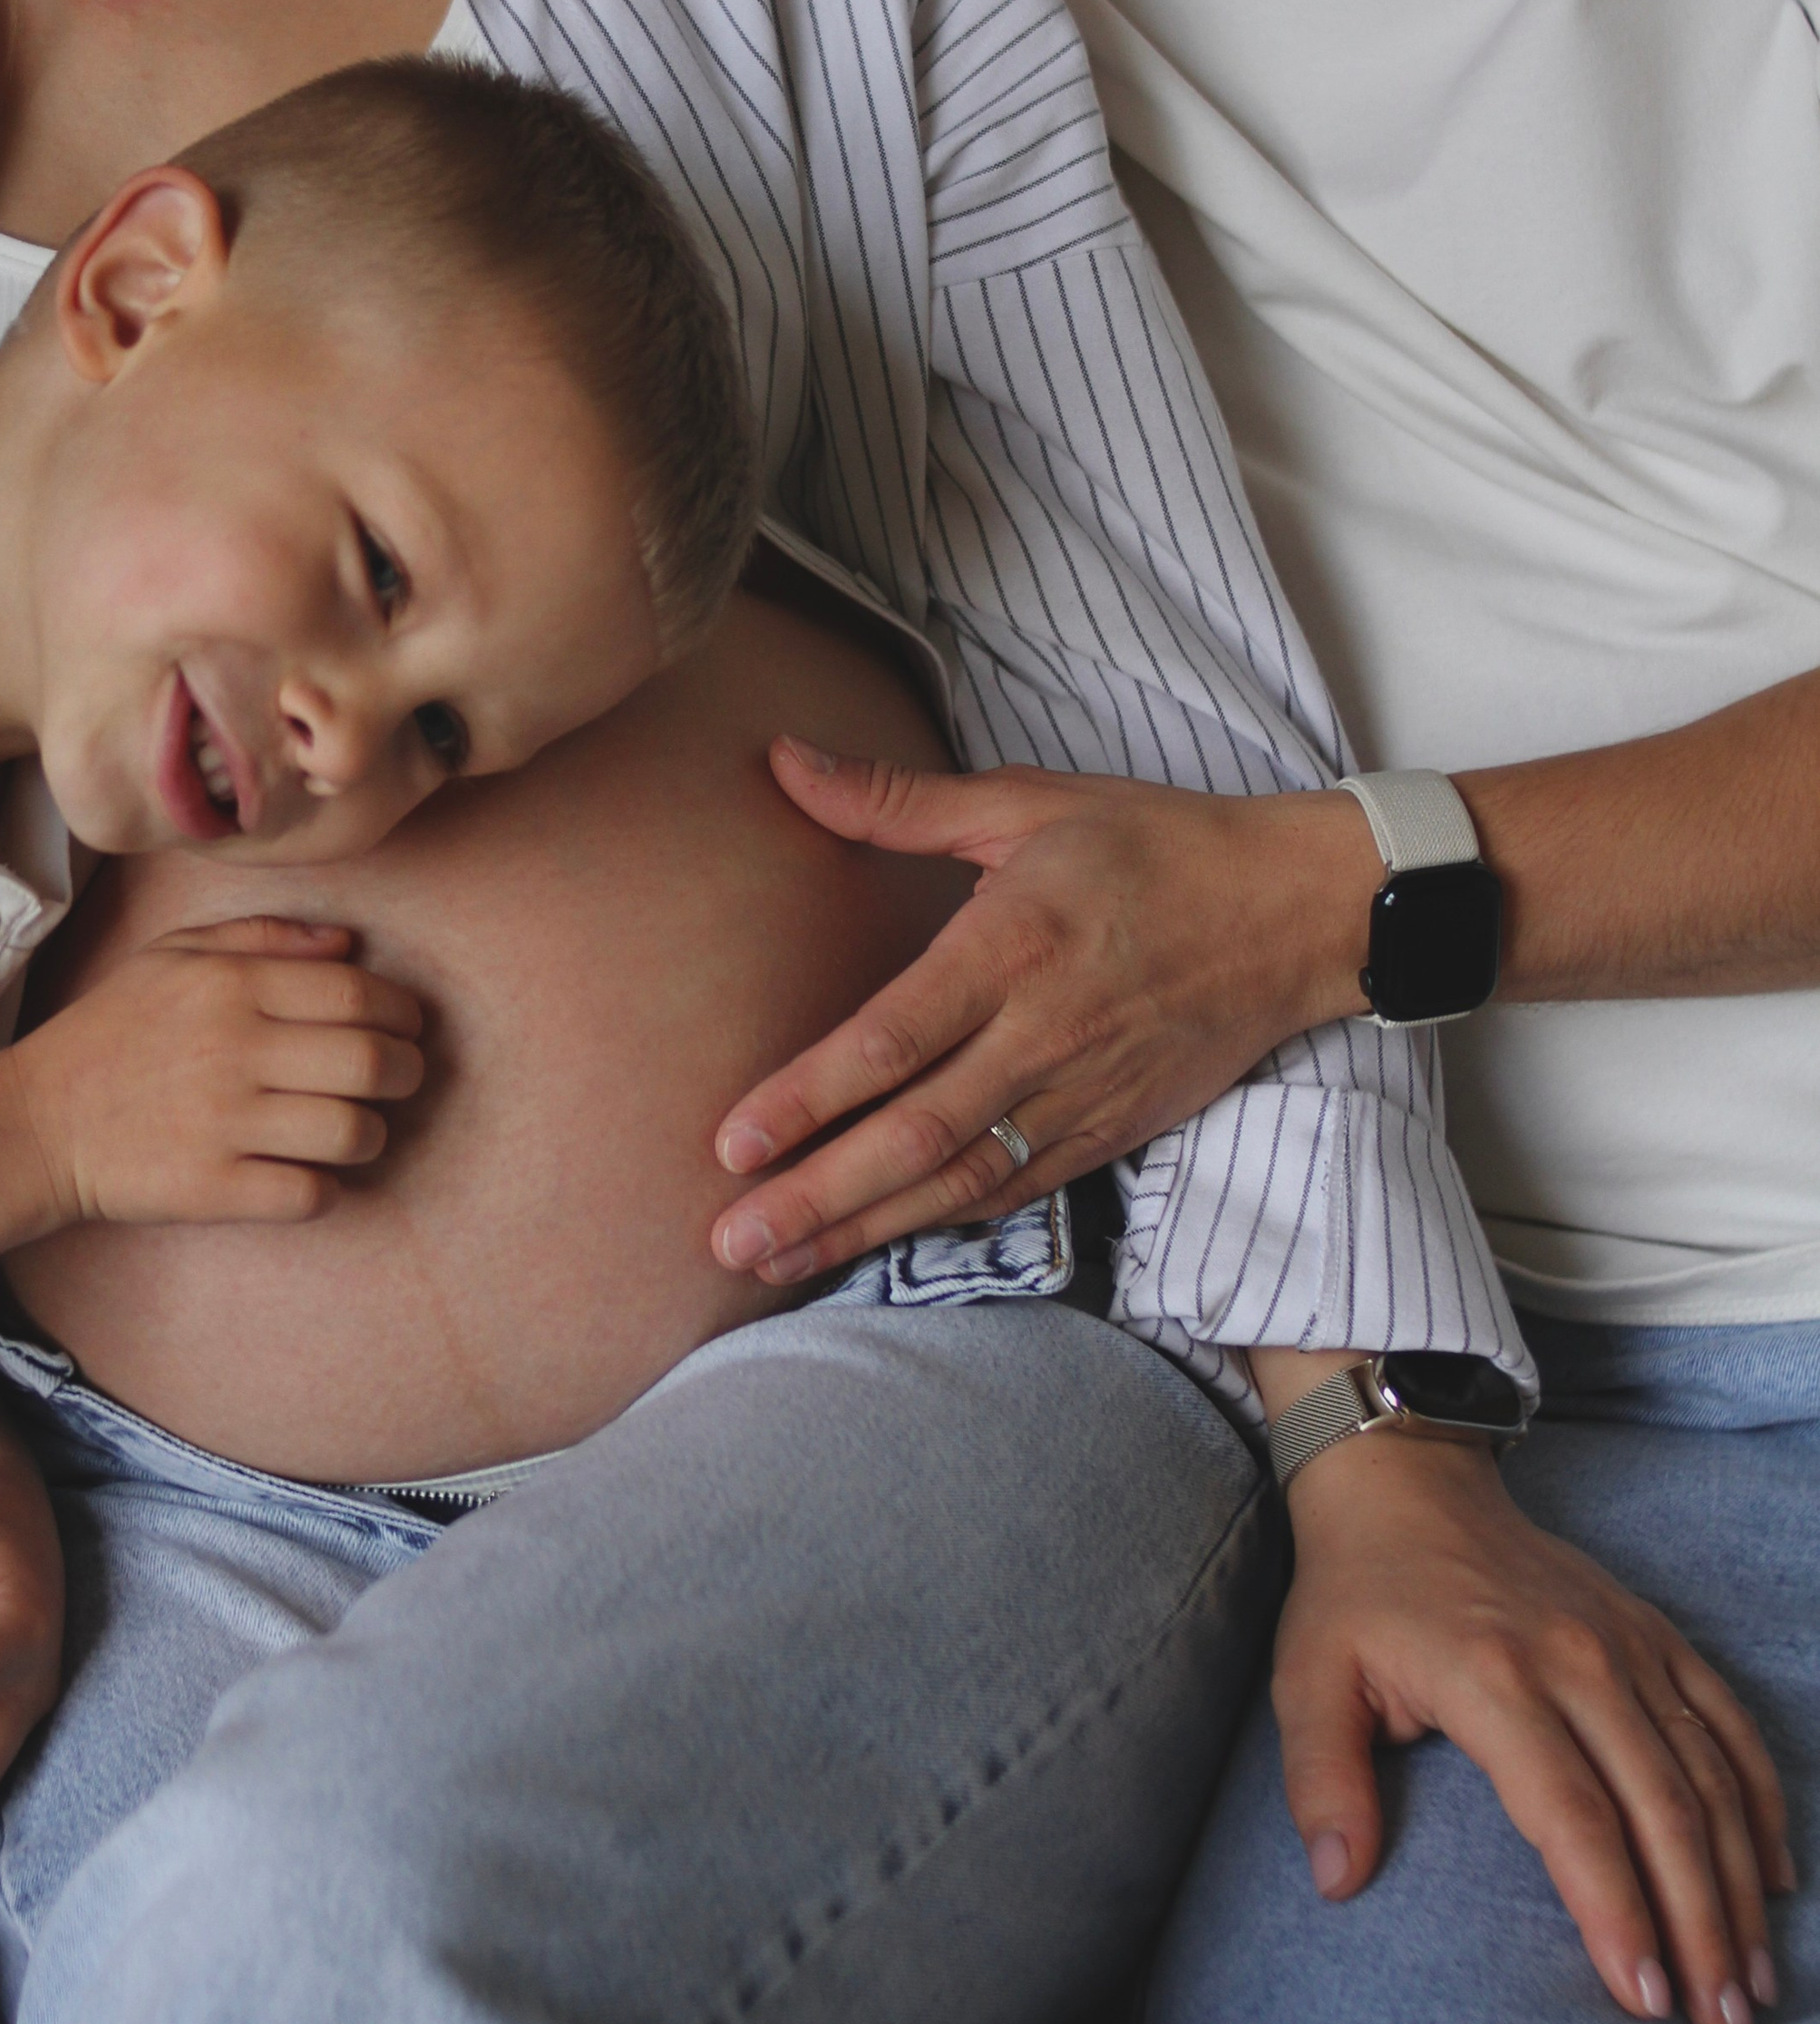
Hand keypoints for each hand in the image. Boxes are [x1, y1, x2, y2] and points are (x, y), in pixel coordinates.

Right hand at [11, 916, 424, 1227]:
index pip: (357, 993)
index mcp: (230, 985)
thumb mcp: (173, 955)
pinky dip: (327, 1188)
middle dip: (407, 1072)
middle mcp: (233, 1049)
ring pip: (352, 1131)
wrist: (37, 1121)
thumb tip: (348, 943)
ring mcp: (222, 1124)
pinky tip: (311, 1173)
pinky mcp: (211, 1188)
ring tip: (358, 1130)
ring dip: (373, 1134)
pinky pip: (310, 1193)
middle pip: (370, 1062)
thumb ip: (263, 937)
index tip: (405, 1027)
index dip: (402, 1012)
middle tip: (400, 1078)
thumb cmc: (114, 1031)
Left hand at [709, 744, 1368, 1279]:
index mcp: (1013, 945)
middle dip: (817, 1196)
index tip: (733, 1141)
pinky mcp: (1110, 1132)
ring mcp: (1081, 1095)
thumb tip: (782, 760)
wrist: (1296, 913)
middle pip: (915, 1134)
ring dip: (863, 1228)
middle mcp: (1043, 1034)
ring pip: (959, 1181)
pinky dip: (942, 1224)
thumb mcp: (1027, 801)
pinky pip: (1014, 1191)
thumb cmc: (1155, 846)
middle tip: (727, 1243)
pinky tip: (876, 1244)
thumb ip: (897, 799)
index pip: (894, 1039)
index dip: (809, 1098)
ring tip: (775, 1262)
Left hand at [1275, 1433, 1796, 2023]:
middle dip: (1699, 1925)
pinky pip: (1726, 1721)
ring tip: (1751, 1981)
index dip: (1615, 1911)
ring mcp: (1626, 1645)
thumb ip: (1322, 1780)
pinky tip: (1775, 1875)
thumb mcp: (1308, 1678)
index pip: (1574, 1817)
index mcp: (1494, 1681)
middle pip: (1662, 1811)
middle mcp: (1578, 1663)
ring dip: (1739, 1883)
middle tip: (1721, 2022)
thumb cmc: (1356, 1594)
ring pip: (1707, 1776)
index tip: (1644, 1998)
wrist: (1407, 1483)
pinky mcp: (1653, 1633)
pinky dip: (1759, 1799)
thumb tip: (1336, 1880)